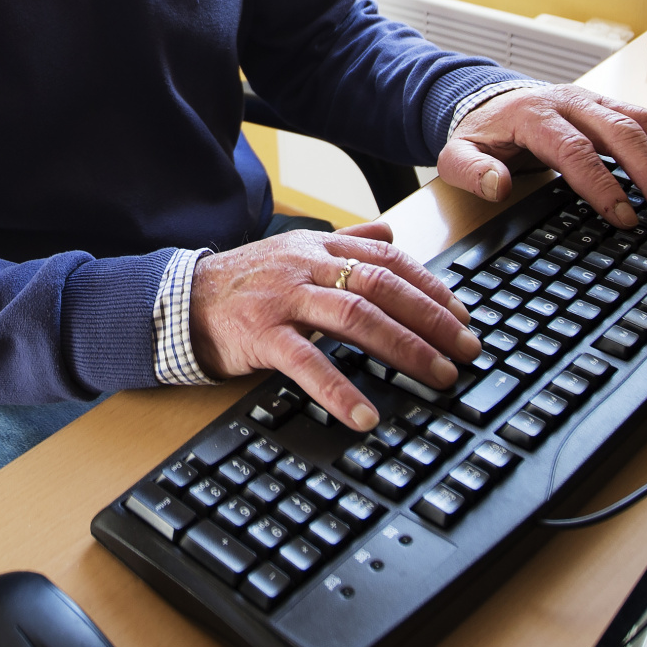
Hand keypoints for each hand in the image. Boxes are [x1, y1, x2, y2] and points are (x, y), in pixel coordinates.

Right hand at [188, 221, 479, 431]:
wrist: (180, 300)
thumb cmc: (243, 282)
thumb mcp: (294, 252)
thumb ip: (344, 242)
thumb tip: (388, 231)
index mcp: (321, 248)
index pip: (389, 260)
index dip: (431, 287)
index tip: (463, 316)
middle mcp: (307, 266)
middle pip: (382, 286)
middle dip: (432, 319)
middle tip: (466, 350)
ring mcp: (284, 298)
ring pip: (356, 316)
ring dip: (404, 349)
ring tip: (438, 377)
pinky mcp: (261, 333)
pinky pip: (306, 362)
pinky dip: (339, 390)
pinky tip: (366, 415)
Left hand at [435, 83, 646, 228]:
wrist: (489, 98)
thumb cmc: (482, 133)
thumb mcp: (458, 154)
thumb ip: (472, 171)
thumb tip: (497, 185)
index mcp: (536, 116)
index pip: (576, 151)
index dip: (602, 184)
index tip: (624, 216)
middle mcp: (574, 103)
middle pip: (622, 133)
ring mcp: (598, 102)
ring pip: (645, 123)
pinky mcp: (614, 107)